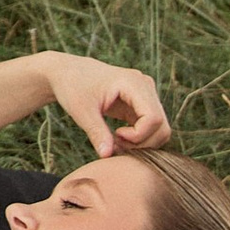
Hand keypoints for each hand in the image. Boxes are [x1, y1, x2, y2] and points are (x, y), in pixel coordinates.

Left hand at [41, 50, 169, 156]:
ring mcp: (146, 95)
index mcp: (134, 82)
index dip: (138, 136)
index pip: (153, 118)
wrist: (67, 72)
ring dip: (141, 143)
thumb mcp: (81, 111)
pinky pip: (150, 128)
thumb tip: (107, 156)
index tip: (115, 137)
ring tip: (114, 142)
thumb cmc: (72, 86)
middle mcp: (146, 86)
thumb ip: (96, 132)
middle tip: (114, 145)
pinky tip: (116, 139)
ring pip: (160, 129)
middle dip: (141, 143)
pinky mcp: (141, 104)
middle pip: (162, 126)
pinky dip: (138, 139)